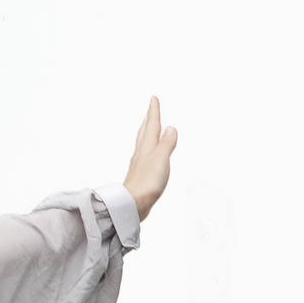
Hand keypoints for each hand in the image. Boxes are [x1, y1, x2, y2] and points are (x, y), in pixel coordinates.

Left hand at [123, 96, 177, 218]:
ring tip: (149, 126)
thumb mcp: (161, 159)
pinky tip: (147, 152)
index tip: (153, 99)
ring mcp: (139, 162)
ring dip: (147, 130)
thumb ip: (166, 144)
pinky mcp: (140, 172)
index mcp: (147, 146)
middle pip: (145, 130)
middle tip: (151, 108)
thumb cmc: (146, 183)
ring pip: (143, 141)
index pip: (152, 125)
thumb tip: (170, 129)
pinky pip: (144, 153)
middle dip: (149, 118)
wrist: (133, 202)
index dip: (153, 111)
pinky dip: (147, 146)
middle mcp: (141, 152)